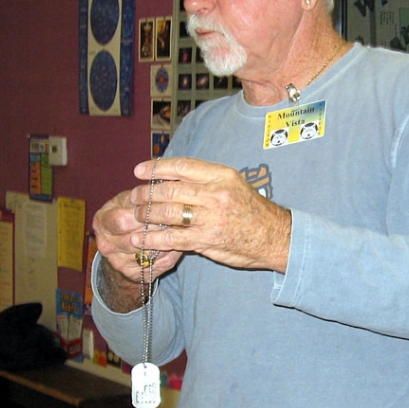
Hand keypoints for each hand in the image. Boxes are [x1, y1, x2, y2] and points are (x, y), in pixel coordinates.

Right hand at [92, 188, 182, 309]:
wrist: (125, 246)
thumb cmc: (132, 215)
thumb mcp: (131, 201)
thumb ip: (143, 196)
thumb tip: (165, 192)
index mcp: (102, 221)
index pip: (122, 220)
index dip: (145, 214)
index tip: (163, 206)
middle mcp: (106, 244)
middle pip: (134, 239)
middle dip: (155, 229)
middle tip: (173, 220)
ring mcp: (118, 262)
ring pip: (148, 253)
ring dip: (165, 241)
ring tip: (178, 231)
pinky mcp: (133, 275)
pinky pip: (157, 264)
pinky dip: (169, 254)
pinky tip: (175, 245)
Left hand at [130, 156, 291, 272]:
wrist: (275, 237)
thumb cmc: (253, 211)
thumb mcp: (234, 185)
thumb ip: (206, 180)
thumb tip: (174, 177)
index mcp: (222, 175)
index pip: (182, 167)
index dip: (156, 167)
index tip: (139, 171)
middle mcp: (216, 194)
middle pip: (169, 190)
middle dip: (146, 194)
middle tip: (133, 197)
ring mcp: (211, 218)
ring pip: (167, 213)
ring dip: (146, 215)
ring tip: (134, 217)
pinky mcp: (207, 240)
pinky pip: (172, 237)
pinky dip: (153, 238)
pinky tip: (141, 239)